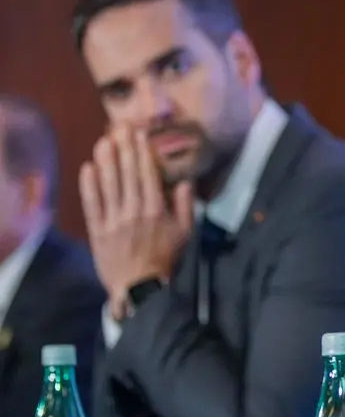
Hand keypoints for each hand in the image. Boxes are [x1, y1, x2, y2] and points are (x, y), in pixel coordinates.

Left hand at [79, 126, 192, 302]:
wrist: (139, 288)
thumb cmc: (165, 260)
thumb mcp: (185, 234)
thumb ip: (185, 206)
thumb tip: (185, 181)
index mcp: (156, 210)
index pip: (147, 175)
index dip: (142, 153)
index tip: (139, 134)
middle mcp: (133, 211)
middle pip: (127, 174)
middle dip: (124, 149)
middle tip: (120, 128)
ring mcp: (113, 220)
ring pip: (109, 185)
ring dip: (106, 161)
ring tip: (104, 141)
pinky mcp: (97, 231)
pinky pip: (92, 205)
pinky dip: (89, 186)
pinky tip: (87, 168)